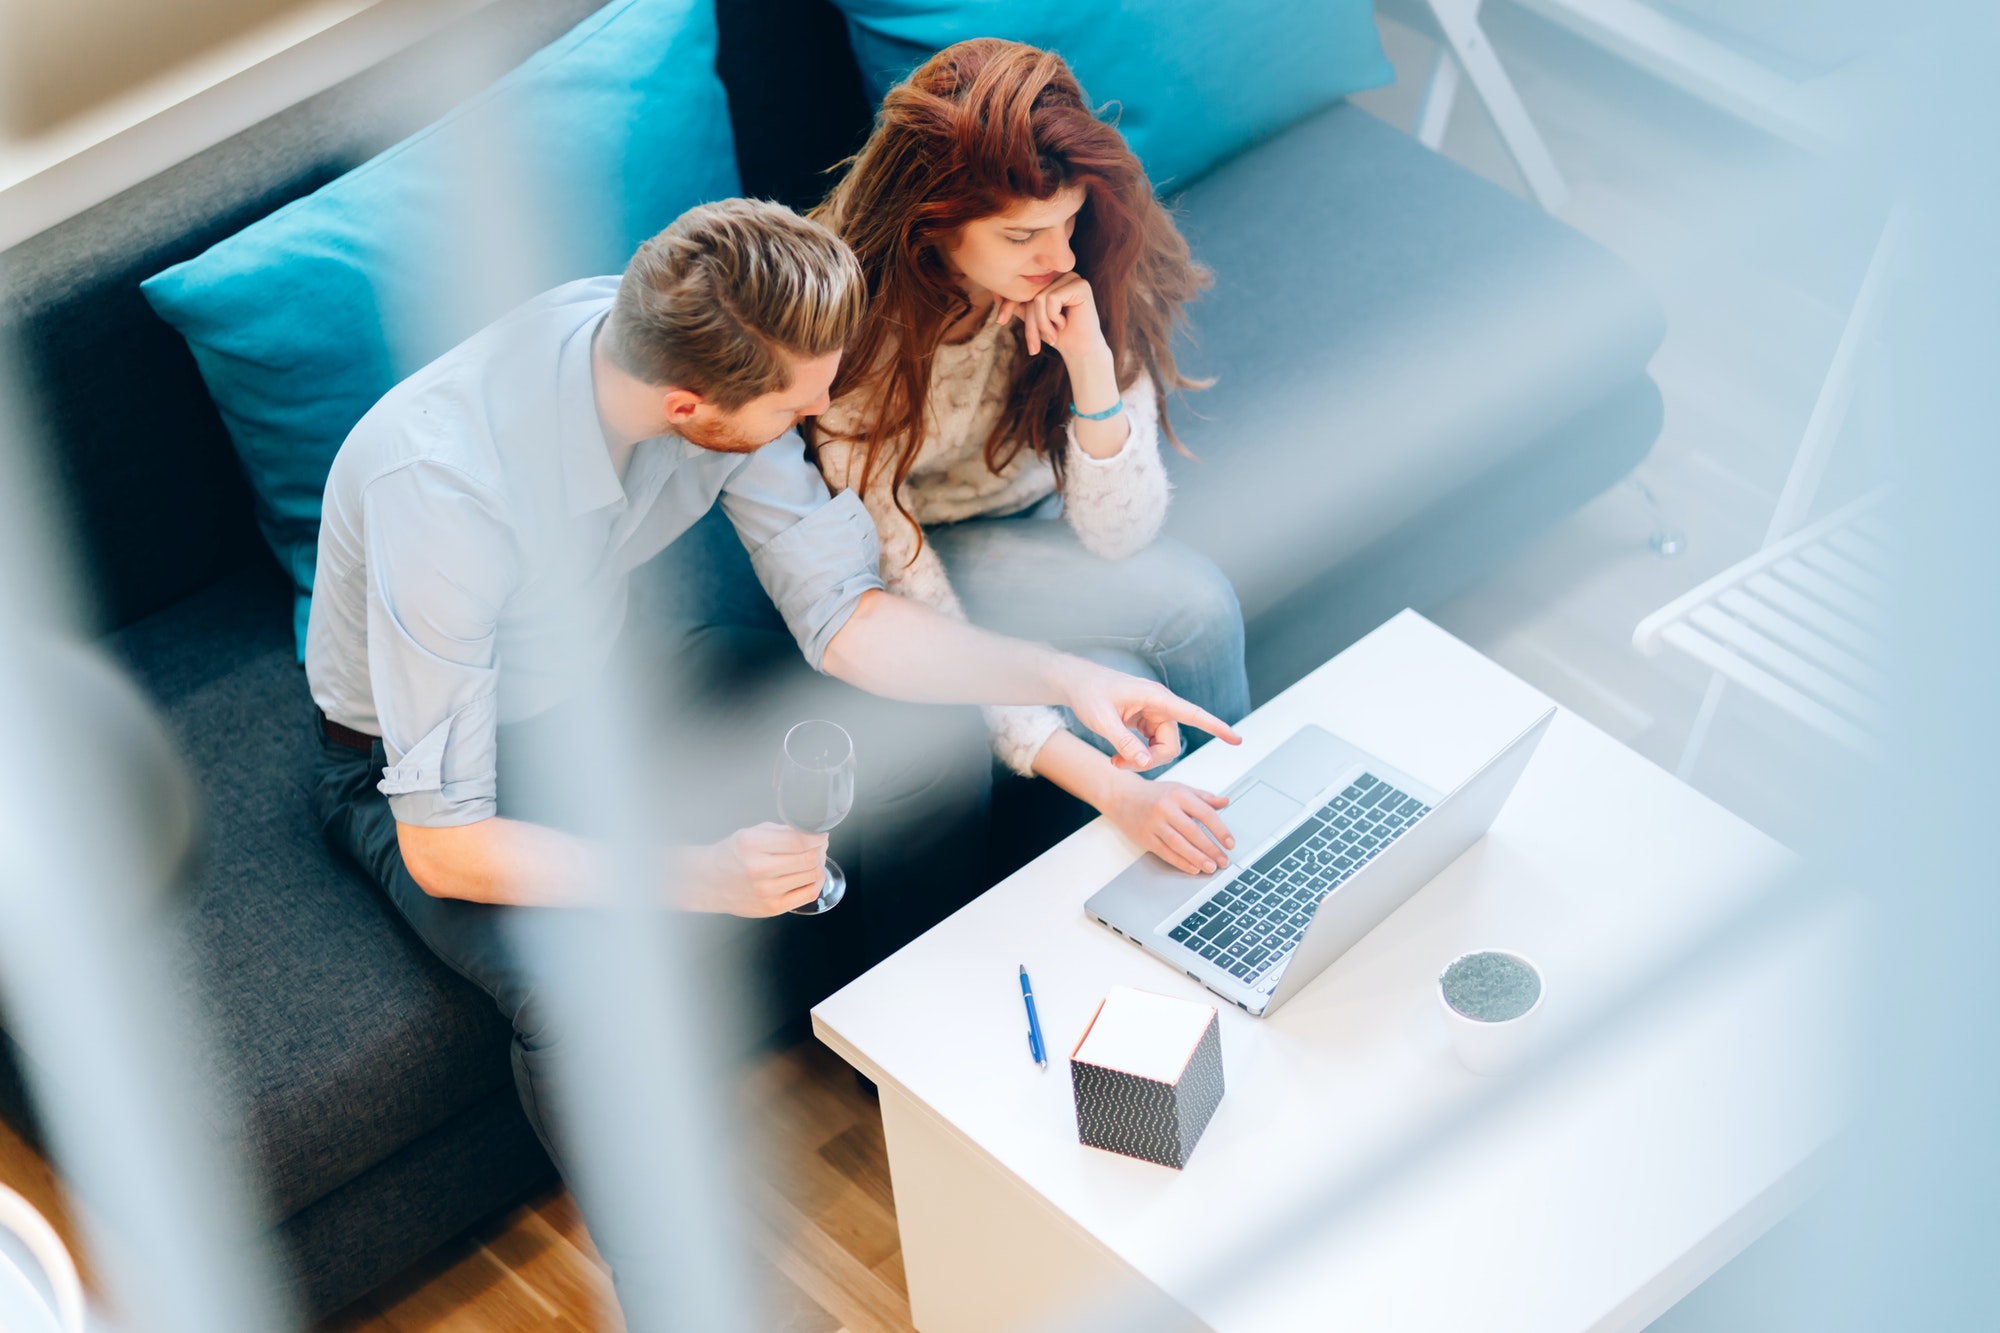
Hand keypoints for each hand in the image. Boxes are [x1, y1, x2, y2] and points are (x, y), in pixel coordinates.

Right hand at [676, 823, 827, 916]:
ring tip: (814, 858)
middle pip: (808, 859)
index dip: (817, 836)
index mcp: (752, 845)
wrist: (708, 882)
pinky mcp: (772, 907)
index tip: (820, 834)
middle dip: (820, 849)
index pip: (798, 840)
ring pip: (812, 876)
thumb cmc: (730, 855)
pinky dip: (817, 882)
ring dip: (819, 864)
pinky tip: (814, 875)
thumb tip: (810, 832)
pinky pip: (808, 894)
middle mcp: (759, 869)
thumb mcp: (750, 833)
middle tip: (819, 845)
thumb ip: (780, 831)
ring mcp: (766, 891)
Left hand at [994, 272, 1107, 364]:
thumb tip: (994, 291)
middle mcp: (1061, 273)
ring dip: (1043, 323)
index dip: (1009, 303)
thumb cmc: (1056, 334)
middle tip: (1034, 346)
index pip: (1023, 285)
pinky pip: (1051, 298)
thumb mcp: (1031, 317)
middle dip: (1030, 322)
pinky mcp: (1081, 285)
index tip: (1000, 320)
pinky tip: (1064, 323)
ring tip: (1053, 334)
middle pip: (1031, 292)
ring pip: (1039, 297)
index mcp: (1050, 277)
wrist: (1079, 350)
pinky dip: (1053, 317)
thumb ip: (1017, 304)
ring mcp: (1072, 277)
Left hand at [1059, 659, 1242, 771]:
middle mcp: (1159, 706)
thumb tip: (1143, 762)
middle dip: (1150, 761)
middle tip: (1121, 764)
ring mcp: (1153, 714)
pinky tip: (1119, 757)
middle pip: (1171, 744)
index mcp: (1156, 698)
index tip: (1236, 739)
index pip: (1193, 714)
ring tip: (1115, 761)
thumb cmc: (1089, 693)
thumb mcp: (1102, 720)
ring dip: (1142, 760)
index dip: (1216, 727)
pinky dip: (1137, 756)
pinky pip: (1152, 746)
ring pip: (1162, 748)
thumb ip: (1123, 743)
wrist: (1077, 683)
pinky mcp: (1146, 722)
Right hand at [1106, 776, 1234, 874]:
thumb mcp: (1180, 789)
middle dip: (1211, 849)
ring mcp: (1154, 824)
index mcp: (1179, 795)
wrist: (1122, 796)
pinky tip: (1193, 868)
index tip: (1230, 843)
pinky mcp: (1145, 837)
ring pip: (1180, 844)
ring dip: (1197, 858)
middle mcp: (1166, 808)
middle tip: (1223, 860)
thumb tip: (1225, 801)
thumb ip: (1204, 797)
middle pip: (1193, 832)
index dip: (1220, 830)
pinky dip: (1181, 862)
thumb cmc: (1154, 794)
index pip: (1205, 813)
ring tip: (1211, 867)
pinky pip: (1166, 852)